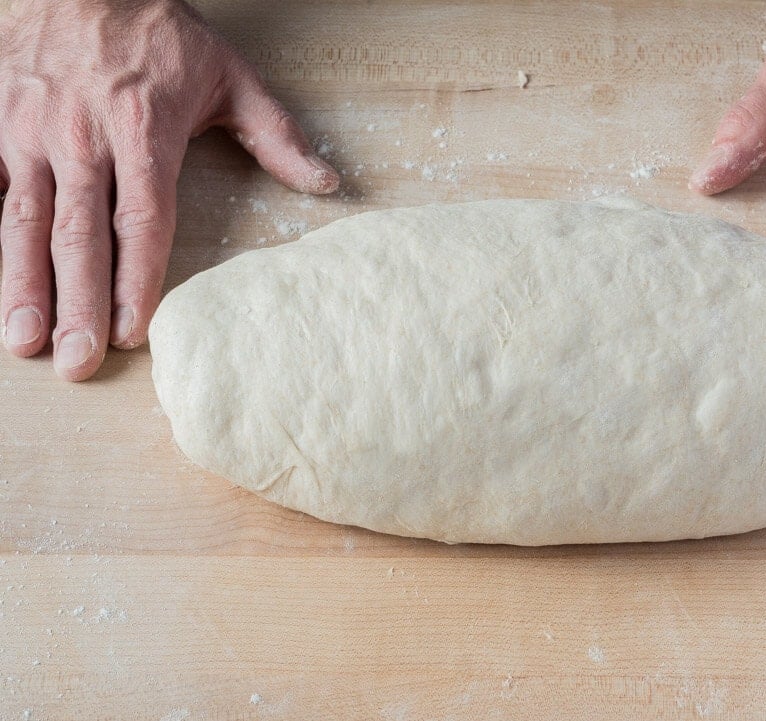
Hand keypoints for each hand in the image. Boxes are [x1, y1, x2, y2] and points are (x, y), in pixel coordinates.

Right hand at [0, 0, 339, 380]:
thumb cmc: (157, 29)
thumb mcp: (230, 74)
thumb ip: (276, 133)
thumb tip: (326, 183)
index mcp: (142, 130)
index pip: (141, 220)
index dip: (137, 278)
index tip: (135, 329)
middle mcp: (82, 138)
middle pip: (78, 235)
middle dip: (77, 303)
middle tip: (78, 361)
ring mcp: (32, 134)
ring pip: (25, 223)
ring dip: (22, 286)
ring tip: (26, 341)